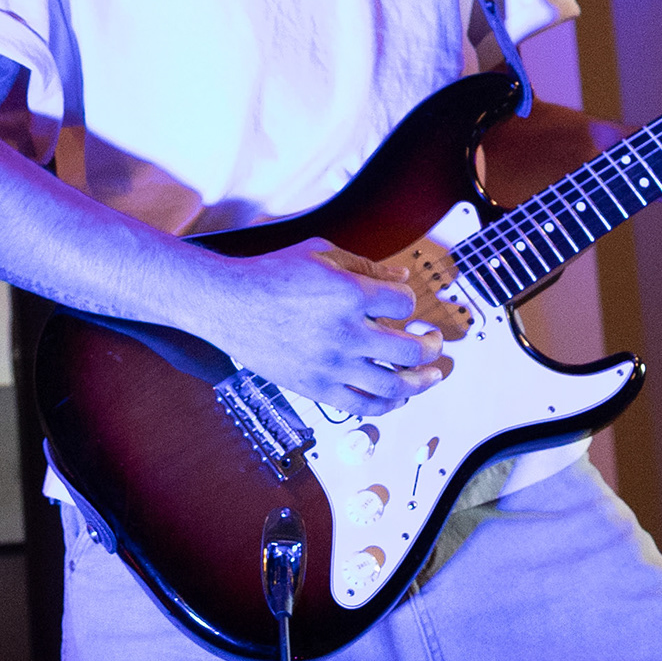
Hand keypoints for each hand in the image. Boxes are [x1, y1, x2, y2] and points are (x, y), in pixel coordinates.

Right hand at [203, 239, 441, 413]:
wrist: (227, 304)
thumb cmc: (270, 276)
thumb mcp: (322, 255)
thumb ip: (367, 267)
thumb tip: (401, 276)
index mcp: (348, 294)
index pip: (405, 304)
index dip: (409, 301)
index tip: (401, 302)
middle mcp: (344, 333)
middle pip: (410, 350)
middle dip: (431, 346)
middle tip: (434, 342)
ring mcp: (331, 365)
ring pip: (393, 385)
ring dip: (421, 381)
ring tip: (431, 375)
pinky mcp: (316, 387)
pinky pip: (363, 406)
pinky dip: (388, 404)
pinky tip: (400, 397)